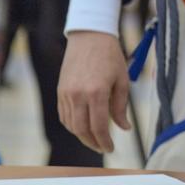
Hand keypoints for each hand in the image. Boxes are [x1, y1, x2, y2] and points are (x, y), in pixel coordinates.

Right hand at [57, 31, 129, 153]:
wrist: (90, 36)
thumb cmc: (110, 56)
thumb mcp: (121, 80)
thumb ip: (121, 106)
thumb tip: (124, 128)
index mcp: (96, 92)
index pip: (99, 126)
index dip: (105, 141)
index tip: (110, 148)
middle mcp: (78, 95)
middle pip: (82, 130)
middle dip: (93, 142)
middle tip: (103, 148)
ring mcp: (66, 93)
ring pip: (71, 125)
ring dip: (82, 136)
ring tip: (95, 139)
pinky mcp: (60, 91)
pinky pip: (64, 115)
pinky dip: (72, 125)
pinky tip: (82, 126)